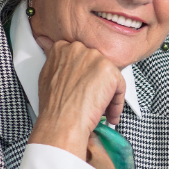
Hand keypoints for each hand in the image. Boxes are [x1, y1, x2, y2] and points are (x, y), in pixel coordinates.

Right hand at [27, 37, 125, 159]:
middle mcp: (79, 49)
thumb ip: (59, 65)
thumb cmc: (55, 105)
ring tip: (100, 108)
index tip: (86, 84)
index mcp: (62, 48)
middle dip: (97, 83)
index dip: (86, 73)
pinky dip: (117, 102)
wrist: (62, 120)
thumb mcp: (48, 75)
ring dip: (108, 93)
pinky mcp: (110, 71)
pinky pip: (120, 87)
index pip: (81, 56)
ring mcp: (95, 59)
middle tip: (93, 97)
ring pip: (109, 76)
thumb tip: (66, 66)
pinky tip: (109, 113)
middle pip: (97, 65)